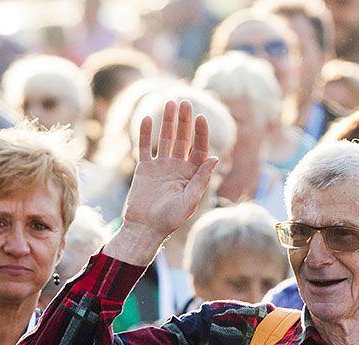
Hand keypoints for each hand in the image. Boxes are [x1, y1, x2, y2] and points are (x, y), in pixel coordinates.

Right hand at [105, 100, 218, 264]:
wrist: (144, 228)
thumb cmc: (169, 220)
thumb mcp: (189, 202)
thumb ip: (201, 180)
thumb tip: (214, 158)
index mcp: (191, 175)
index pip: (198, 149)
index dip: (201, 133)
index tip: (201, 117)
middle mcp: (178, 168)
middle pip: (183, 139)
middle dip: (185, 121)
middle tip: (185, 102)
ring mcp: (161, 167)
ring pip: (166, 139)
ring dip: (168, 122)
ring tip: (169, 102)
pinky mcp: (145, 168)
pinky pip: (145, 147)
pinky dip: (146, 133)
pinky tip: (148, 118)